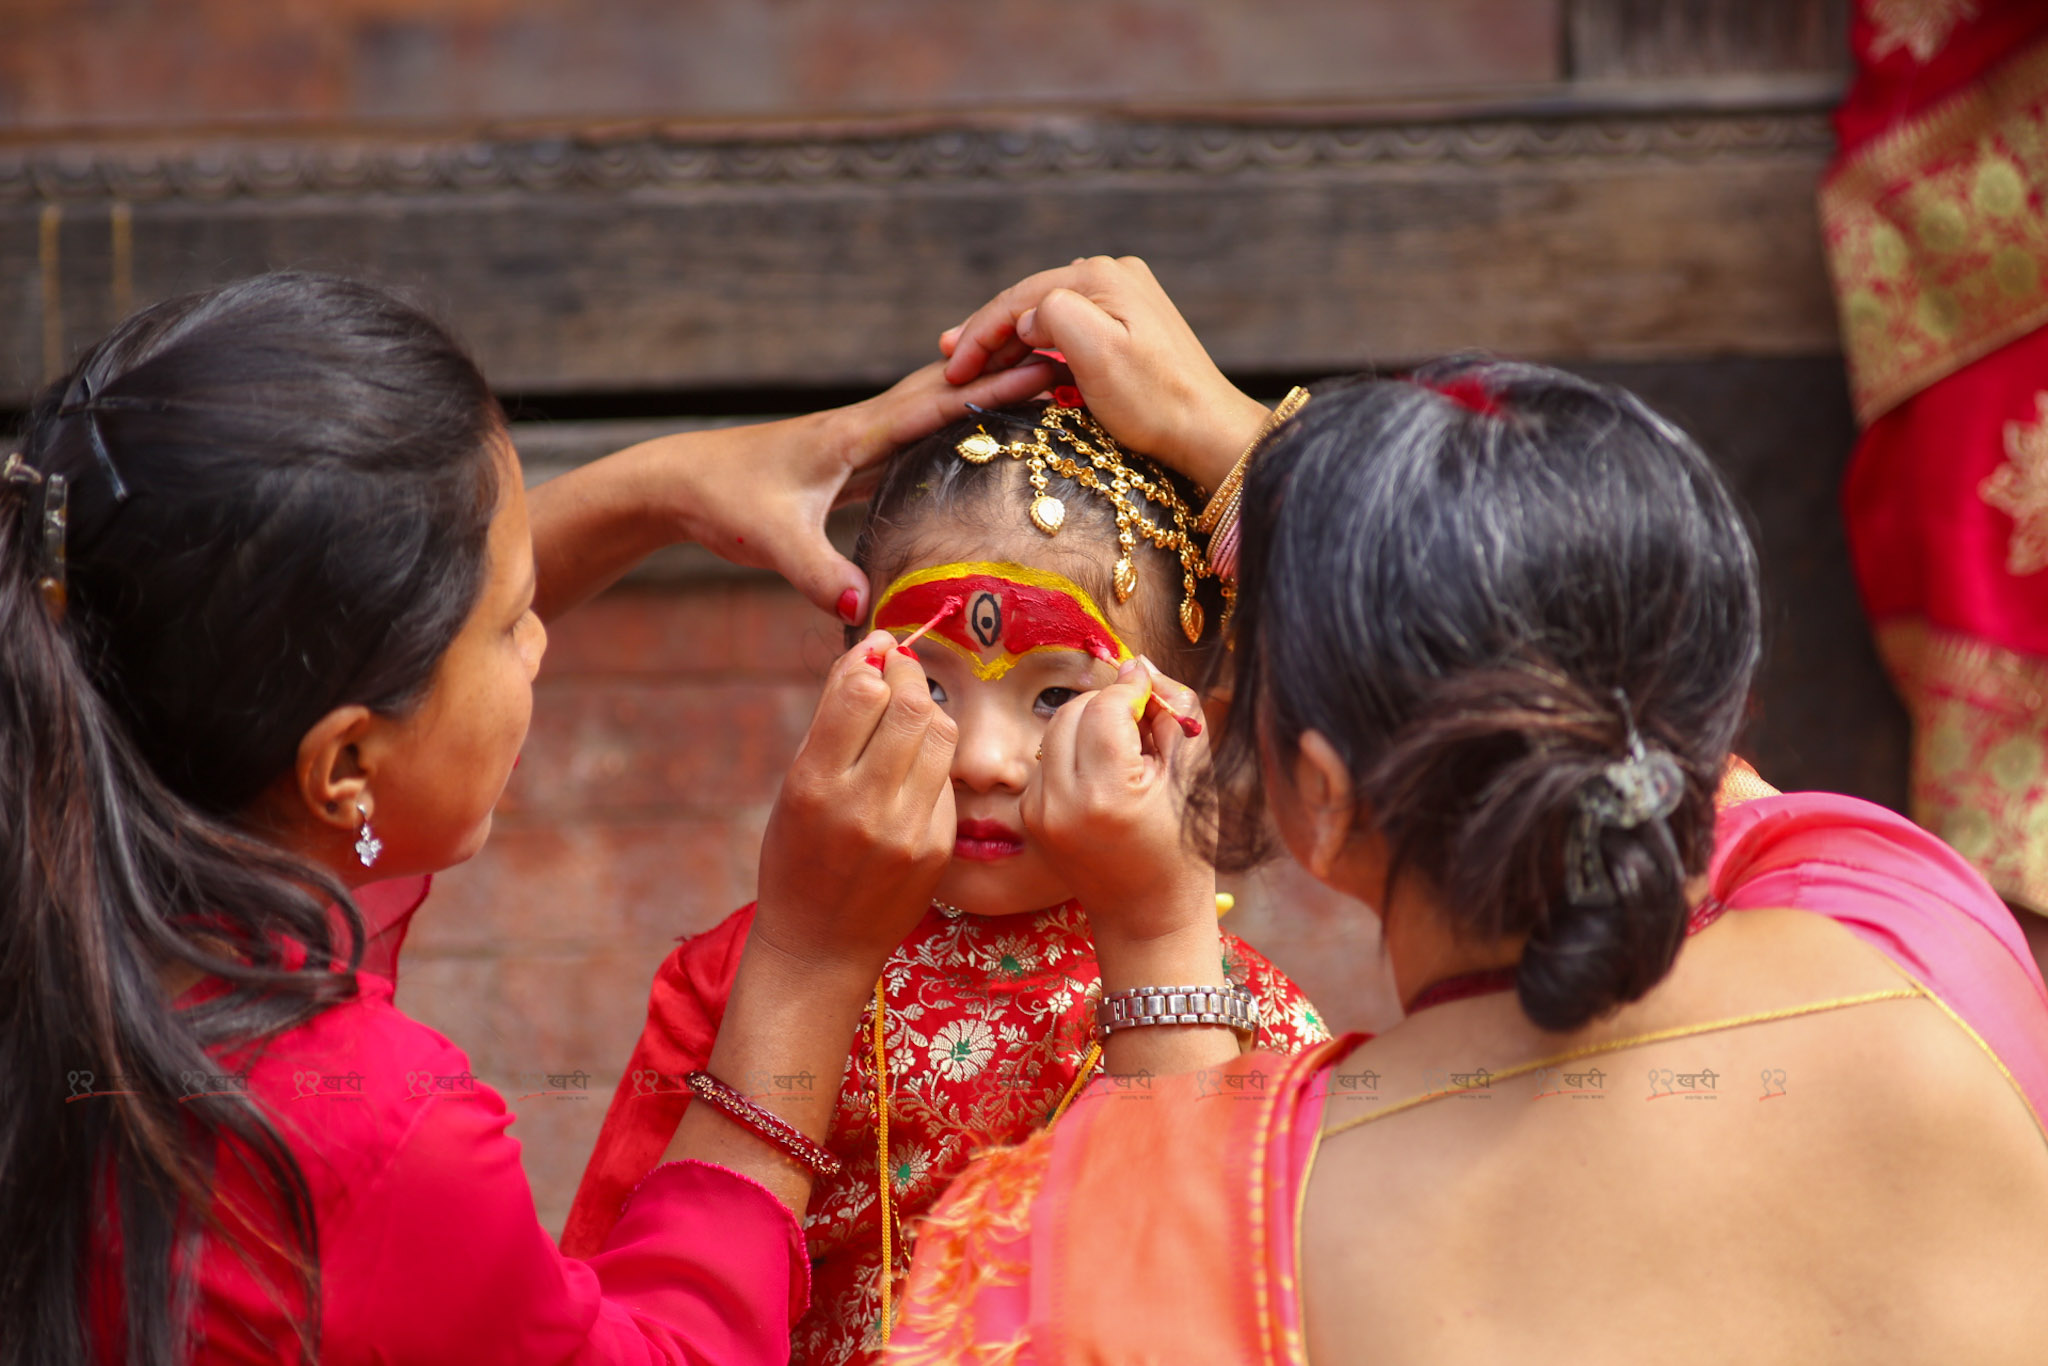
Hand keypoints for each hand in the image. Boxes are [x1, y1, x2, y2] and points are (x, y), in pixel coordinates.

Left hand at [666, 358, 1057, 620]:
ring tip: (1038, 388)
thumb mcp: (771, 541)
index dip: (992, 390)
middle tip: (1063, 362)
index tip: (1045, 373)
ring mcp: (857, 442)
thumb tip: (865, 607)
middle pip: (943, 390)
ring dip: (980, 396)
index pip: (935, 404)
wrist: (676, 482)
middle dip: (1001, 374)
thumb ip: (819, 573)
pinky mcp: (850, 462)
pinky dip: (951, 429)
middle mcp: (860, 428)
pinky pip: (914, 438)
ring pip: (930, 409)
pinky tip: (977, 439)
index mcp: (852, 434)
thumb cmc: (722, 501)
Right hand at [752, 631, 958, 976]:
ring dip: (927, 710)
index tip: (878, 650)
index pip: (861, 693)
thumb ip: (832, 723)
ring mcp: (908, 831)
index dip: (875, 658)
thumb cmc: (797, 858)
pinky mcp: (938, 848)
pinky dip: (931, 760)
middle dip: (908, 674)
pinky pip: (946, 778)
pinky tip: (911, 770)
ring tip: (907, 715)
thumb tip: (873, 655)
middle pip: (911, 705)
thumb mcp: (794, 787)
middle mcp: (864, 807)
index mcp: (815, 786)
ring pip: (942, 734)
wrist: (820, 946)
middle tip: (899, 669)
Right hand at [938, 256, 1271, 489]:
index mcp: (1102, 276)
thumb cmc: (1154, 402)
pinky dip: (1041, 346)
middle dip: (989, 333)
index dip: (978, 332)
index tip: (951, 367)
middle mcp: (1115, 276)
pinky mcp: (1133, 325)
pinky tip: (1021, 360)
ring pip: (1050, 315)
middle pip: (1033, 301)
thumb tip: (1029, 317)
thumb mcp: (1095, 353)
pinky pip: (1072, 328)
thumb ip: (1052, 315)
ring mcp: (1126, 299)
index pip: (1020, 297)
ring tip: (974, 362)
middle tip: (949, 360)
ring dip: (1012, 340)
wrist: (1207, 431)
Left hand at [1021, 657, 1216, 945]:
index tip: (1153, 692)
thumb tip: (1138, 664)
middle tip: (1144, 729)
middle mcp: (1061, 802)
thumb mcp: (1194, 776)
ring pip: (1056, 729)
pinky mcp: (1029, 816)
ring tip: (1126, 755)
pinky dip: (1075, 753)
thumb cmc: (1183, 848)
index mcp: (1105, 795)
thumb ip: (1173, 711)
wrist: (1147, 915)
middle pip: (1074, 710)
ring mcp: (1038, 811)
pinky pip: (1048, 758)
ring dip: (1090, 725)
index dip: (1133, 689)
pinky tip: (1104, 778)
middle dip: (1109, 706)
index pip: (1106, 706)